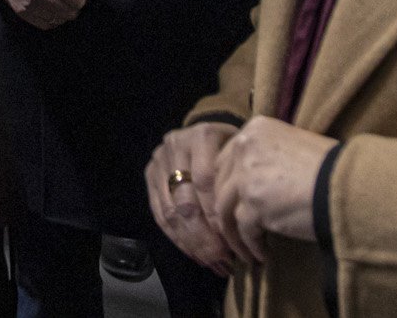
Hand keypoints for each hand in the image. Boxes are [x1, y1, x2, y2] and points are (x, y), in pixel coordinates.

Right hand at [0, 0, 95, 28]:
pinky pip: (45, 24)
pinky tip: (48, 8)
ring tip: (57, 1)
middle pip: (70, 13)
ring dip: (62, 13)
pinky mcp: (22, 12)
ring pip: (59, 20)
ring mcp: (31, 6)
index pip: (78, 1)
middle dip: (72, 5)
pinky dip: (50, 19)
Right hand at [147, 122, 237, 276]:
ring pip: (171, 210)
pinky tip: (194, 254)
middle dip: (204, 235)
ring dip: (191, 242)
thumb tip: (246, 225)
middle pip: (185, 199)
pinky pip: (159, 213)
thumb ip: (241, 181)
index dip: (217, 214)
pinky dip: (177, 238)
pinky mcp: (150, 175)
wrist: (210, 133)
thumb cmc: (235, 150)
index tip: (234, 241)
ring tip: (210, 263)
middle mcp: (175, 145)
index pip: (206, 181)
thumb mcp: (244, 156)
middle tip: (221, 259)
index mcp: (202, 135)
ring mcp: (159, 160)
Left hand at [210, 115, 334, 264]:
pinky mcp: (254, 204)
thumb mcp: (295, 147)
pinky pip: (243, 230)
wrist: (353, 187)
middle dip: (224, 211)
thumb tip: (252, 181)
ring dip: (233, 234)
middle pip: (220, 184)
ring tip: (245, 250)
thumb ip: (267, 157)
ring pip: (224, 209)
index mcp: (255, 129)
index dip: (227, 187)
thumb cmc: (334, 170)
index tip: (233, 207)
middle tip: (233, 232)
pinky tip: (261, 254)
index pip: (225, 160)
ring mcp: (246, 175)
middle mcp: (245, 147)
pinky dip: (250, 245)